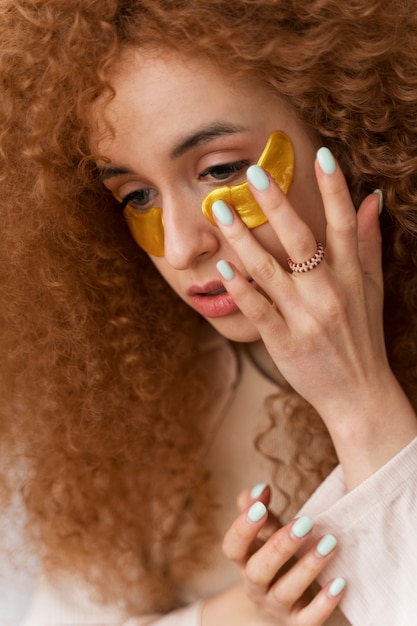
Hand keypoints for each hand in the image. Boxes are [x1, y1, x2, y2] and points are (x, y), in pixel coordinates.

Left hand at [213, 150, 416, 486]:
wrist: (359, 393)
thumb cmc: (363, 336)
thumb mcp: (372, 288)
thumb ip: (368, 242)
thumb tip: (372, 199)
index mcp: (351, 276)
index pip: (344, 224)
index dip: (334, 188)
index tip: (321, 154)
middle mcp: (329, 292)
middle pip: (301, 240)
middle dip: (277, 204)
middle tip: (252, 173)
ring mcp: (306, 318)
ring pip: (270, 271)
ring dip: (242, 239)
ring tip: (219, 211)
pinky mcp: (285, 342)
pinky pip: (258, 310)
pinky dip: (240, 288)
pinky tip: (221, 266)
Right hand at [218, 485, 344, 624]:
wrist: (282, 606)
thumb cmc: (275, 558)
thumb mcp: (264, 534)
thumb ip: (258, 508)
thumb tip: (261, 488)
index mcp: (244, 561)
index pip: (232, 548)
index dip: (243, 529)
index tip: (261, 507)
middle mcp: (256, 587)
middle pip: (259, 570)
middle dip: (280, 546)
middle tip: (305, 523)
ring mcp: (276, 608)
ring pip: (286, 592)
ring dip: (308, 567)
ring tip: (330, 543)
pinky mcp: (297, 624)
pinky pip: (309, 620)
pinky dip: (324, 603)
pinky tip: (339, 583)